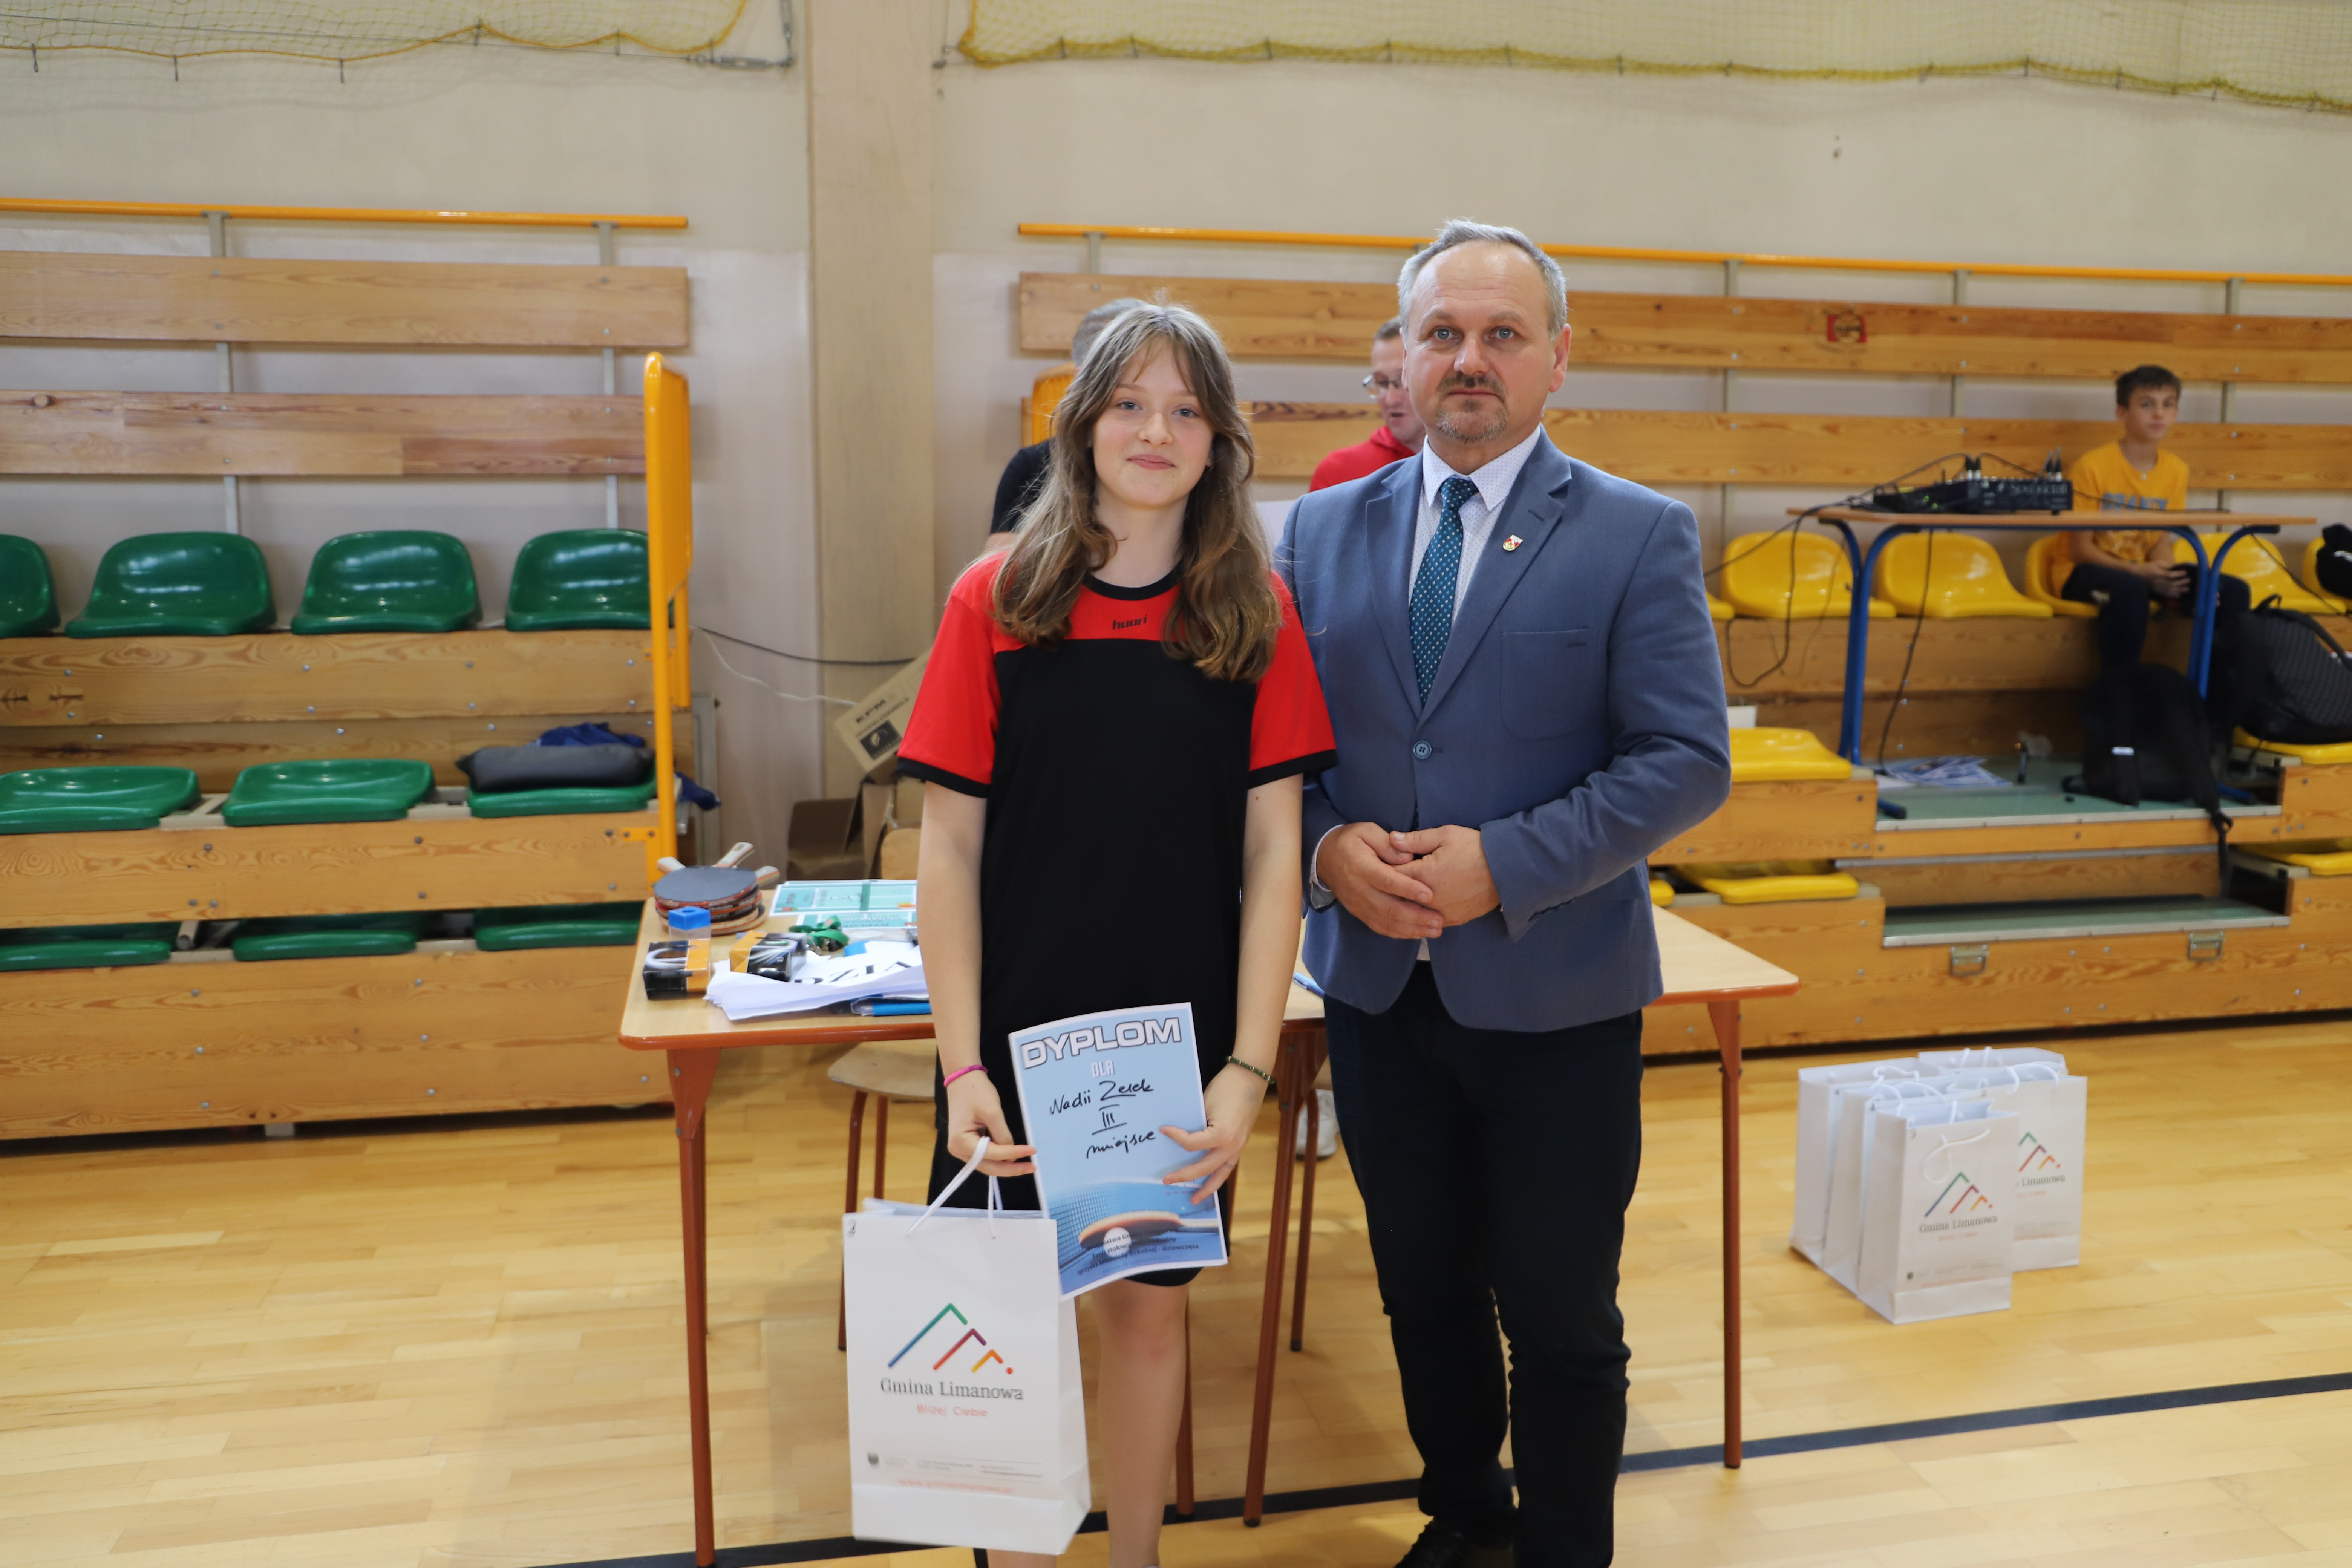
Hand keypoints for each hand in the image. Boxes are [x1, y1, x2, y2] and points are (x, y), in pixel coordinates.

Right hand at [944, 1071, 1035, 1177]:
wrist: (963, 1079)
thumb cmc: (976, 1091)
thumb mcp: (992, 1111)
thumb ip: (1002, 1135)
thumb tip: (1012, 1153)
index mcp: (961, 1142)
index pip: (992, 1154)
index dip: (1013, 1153)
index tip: (1032, 1150)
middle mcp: (958, 1150)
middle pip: (989, 1166)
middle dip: (1011, 1168)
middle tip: (1032, 1168)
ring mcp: (962, 1148)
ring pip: (988, 1164)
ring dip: (1006, 1165)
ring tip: (1026, 1165)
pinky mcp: (968, 1144)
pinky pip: (986, 1156)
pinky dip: (1000, 1158)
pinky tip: (1014, 1157)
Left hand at [1161, 1064, 1265, 1202]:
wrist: (1249, 1079)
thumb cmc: (1226, 1087)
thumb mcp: (1205, 1104)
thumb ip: (1194, 1124)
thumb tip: (1177, 1135)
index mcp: (1222, 1134)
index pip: (1191, 1144)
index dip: (1175, 1137)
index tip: (1163, 1130)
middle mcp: (1231, 1146)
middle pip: (1203, 1167)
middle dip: (1184, 1176)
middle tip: (1166, 1180)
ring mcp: (1238, 1147)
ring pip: (1220, 1175)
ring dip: (1206, 1188)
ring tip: (1193, 1199)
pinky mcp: (1239, 1145)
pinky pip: (1227, 1167)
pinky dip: (1217, 1176)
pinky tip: (1208, 1182)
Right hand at [1316, 821, 1441, 940]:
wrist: (1325, 858)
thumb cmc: (1350, 841)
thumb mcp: (1367, 831)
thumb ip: (1387, 844)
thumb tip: (1408, 857)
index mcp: (1362, 867)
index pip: (1386, 881)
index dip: (1408, 889)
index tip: (1430, 894)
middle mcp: (1360, 890)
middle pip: (1389, 908)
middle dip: (1416, 916)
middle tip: (1439, 920)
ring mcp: (1359, 905)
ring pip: (1387, 922)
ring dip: (1412, 929)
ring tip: (1435, 930)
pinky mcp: (1360, 914)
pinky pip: (1381, 927)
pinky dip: (1400, 933)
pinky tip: (1418, 934)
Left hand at [1387, 823, 1500, 925]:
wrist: (1507, 869)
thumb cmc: (1475, 848)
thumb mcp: (1445, 835)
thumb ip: (1415, 839)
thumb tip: (1391, 838)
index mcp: (1423, 875)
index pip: (1391, 876)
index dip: (1382, 870)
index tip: (1375, 867)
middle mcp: (1429, 898)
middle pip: (1398, 898)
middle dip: (1388, 891)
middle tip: (1379, 886)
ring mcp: (1441, 912)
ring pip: (1412, 914)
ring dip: (1403, 907)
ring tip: (1392, 900)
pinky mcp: (1453, 919)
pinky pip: (1429, 922)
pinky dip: (1420, 917)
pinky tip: (1415, 911)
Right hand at [2141, 560, 2193, 600]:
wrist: (2136, 575)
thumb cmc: (2148, 567)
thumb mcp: (2157, 563)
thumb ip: (2167, 566)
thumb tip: (2177, 568)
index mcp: (2157, 573)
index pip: (2169, 575)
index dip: (2178, 574)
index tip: (2185, 572)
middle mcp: (2157, 581)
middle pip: (2171, 583)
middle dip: (2181, 582)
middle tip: (2188, 580)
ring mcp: (2156, 587)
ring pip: (2170, 590)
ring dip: (2179, 590)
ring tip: (2187, 589)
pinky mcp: (2156, 591)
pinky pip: (2165, 594)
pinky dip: (2173, 595)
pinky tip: (2179, 595)